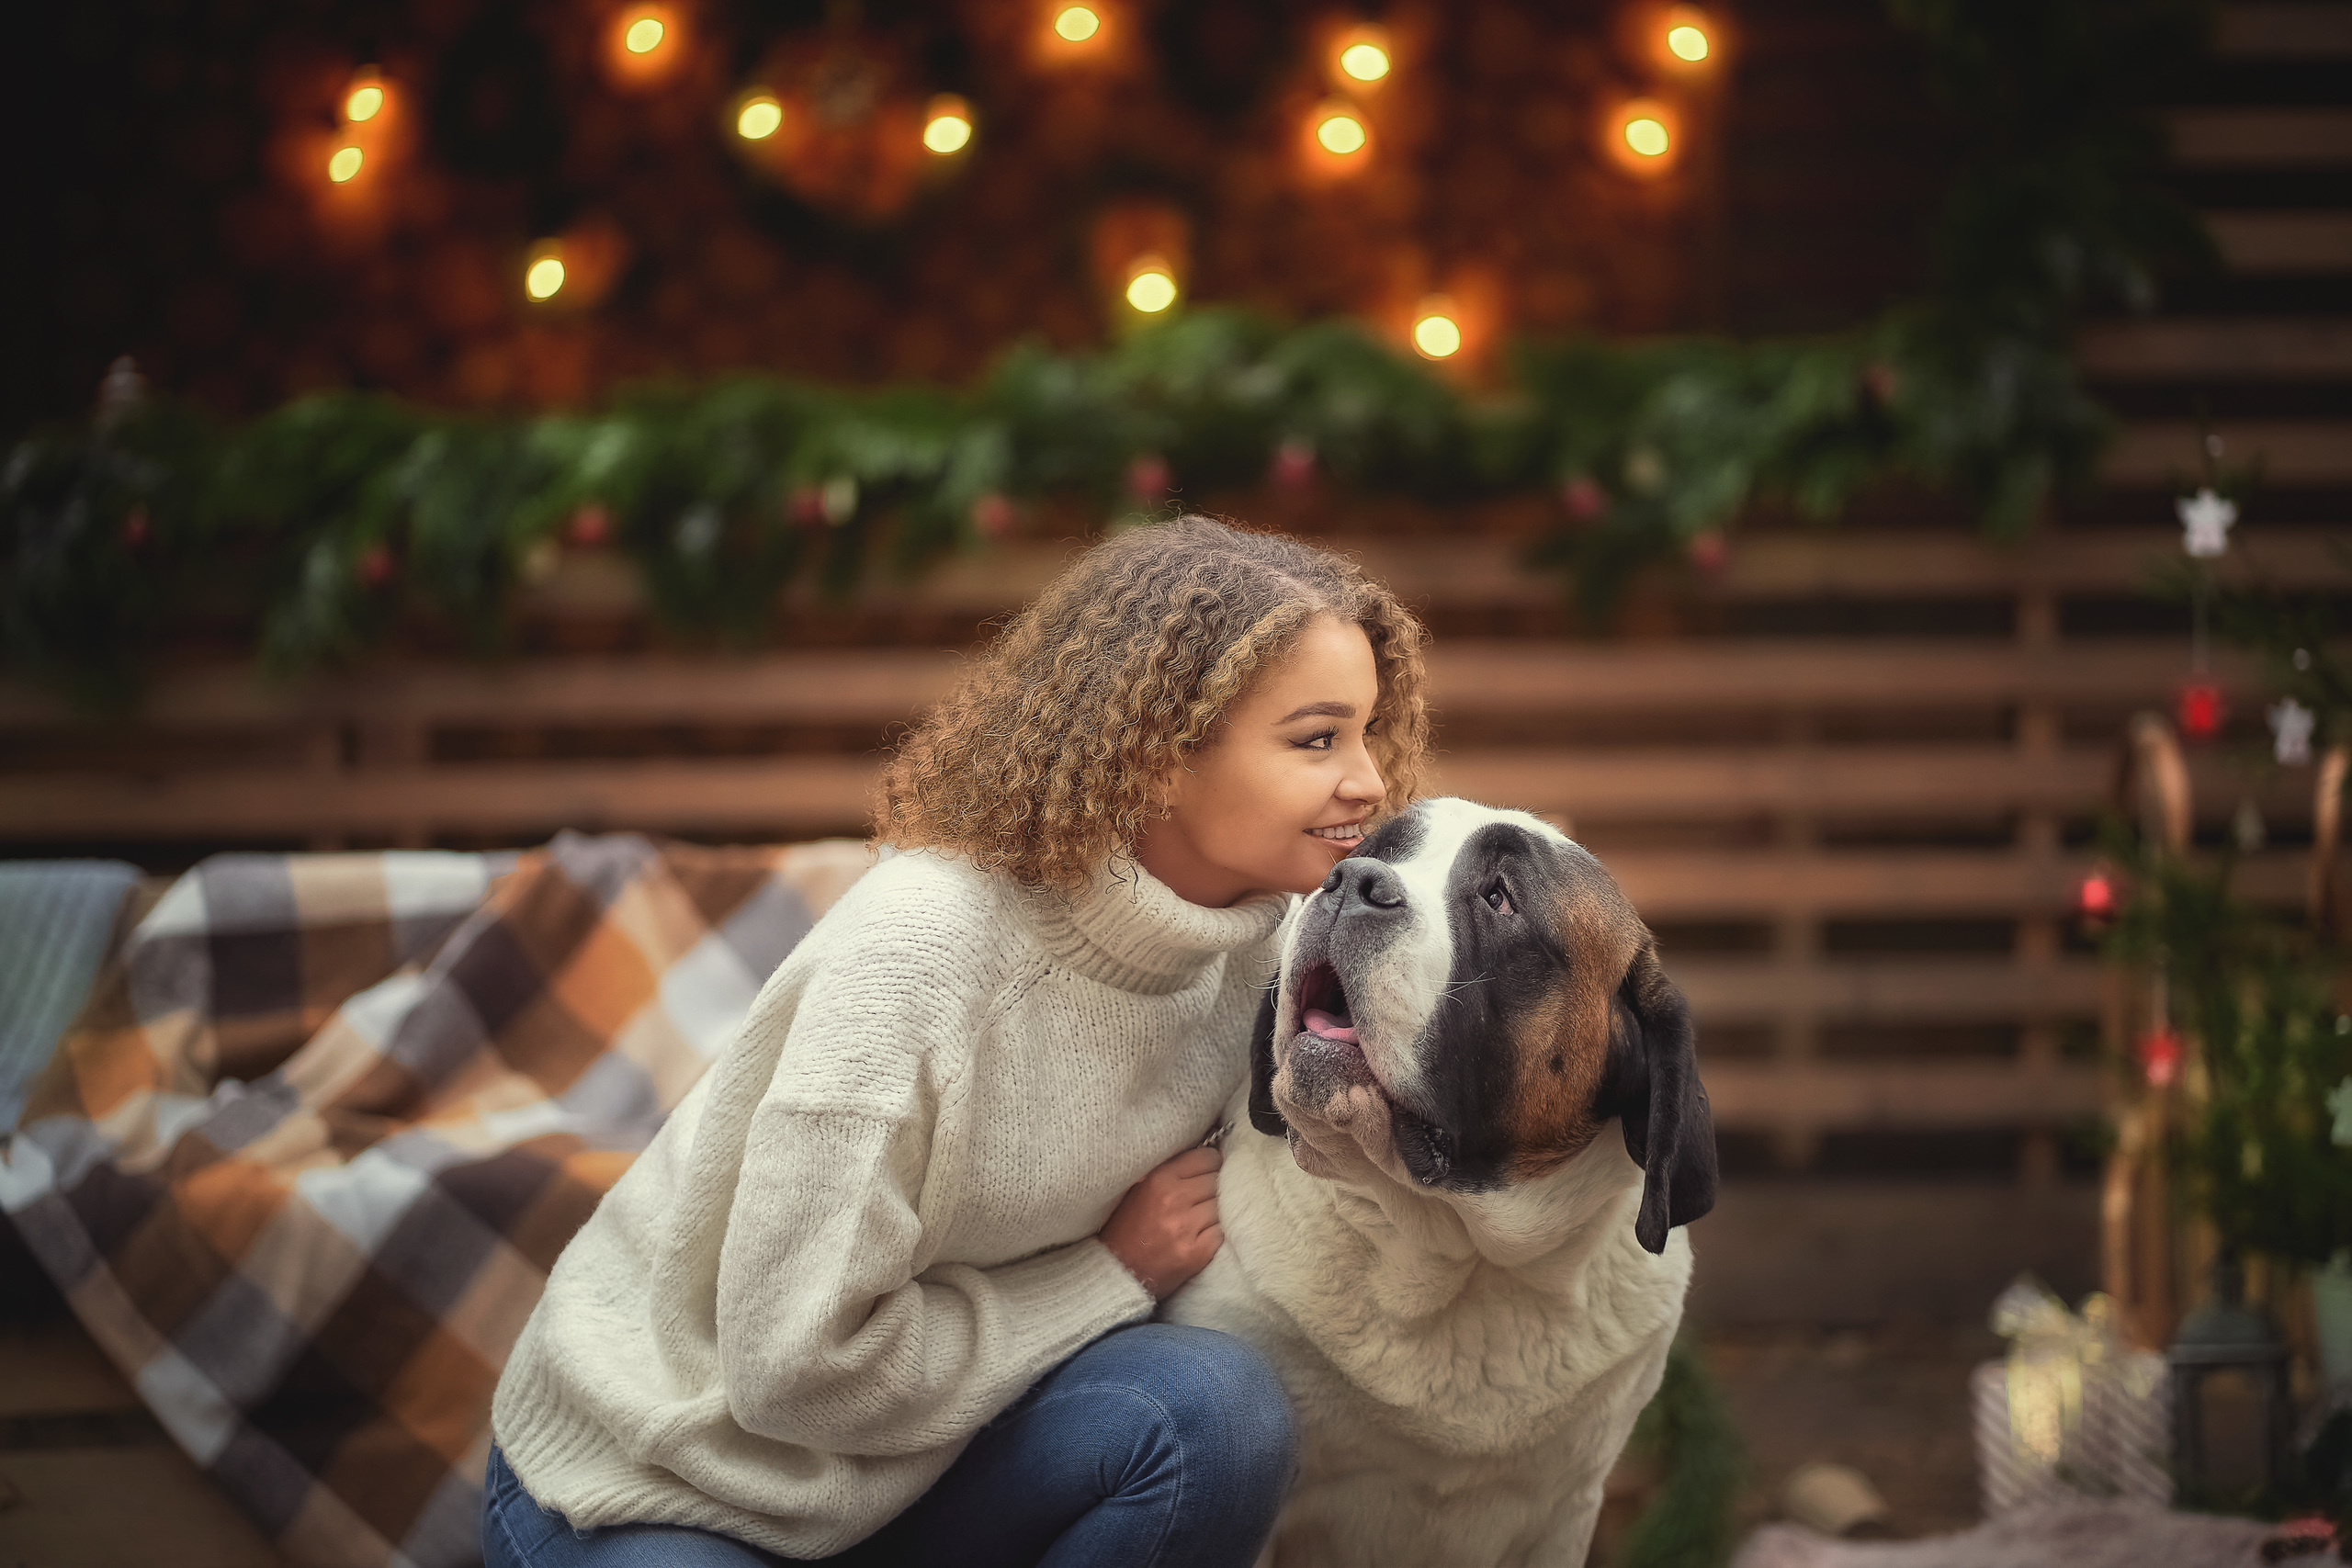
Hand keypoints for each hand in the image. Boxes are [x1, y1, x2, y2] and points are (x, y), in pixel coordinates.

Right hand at [1099, 1145, 1223, 1299]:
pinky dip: (1214, 1235)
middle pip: (1217, 1182)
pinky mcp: (1196, 1253)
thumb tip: (1207, 1157)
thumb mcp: (1139, 1188)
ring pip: (1222, 1207)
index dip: (1210, 1165)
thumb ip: (1170, 1172)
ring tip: (1198, 1220)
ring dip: (1214, 1213)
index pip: (1206, 1158)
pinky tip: (1200, 1238)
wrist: (1117, 1272)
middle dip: (1213, 1189)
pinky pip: (1221, 1233)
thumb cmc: (1127, 1229)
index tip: (1209, 1171)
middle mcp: (1174, 1200)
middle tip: (1202, 1199)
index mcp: (1159, 1179)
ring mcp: (1186, 1227)